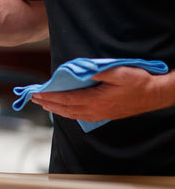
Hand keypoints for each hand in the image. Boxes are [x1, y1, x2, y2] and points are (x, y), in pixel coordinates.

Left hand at [31, 66, 173, 121]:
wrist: (153, 95)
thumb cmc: (137, 82)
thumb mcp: (118, 72)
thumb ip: (97, 72)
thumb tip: (80, 71)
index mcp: (95, 100)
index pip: (66, 99)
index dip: (50, 96)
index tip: (37, 93)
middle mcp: (94, 111)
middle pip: (65, 108)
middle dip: (48, 103)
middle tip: (35, 99)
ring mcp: (98, 115)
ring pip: (71, 114)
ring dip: (55, 109)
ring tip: (44, 104)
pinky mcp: (102, 116)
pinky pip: (79, 117)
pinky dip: (67, 113)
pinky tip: (63, 110)